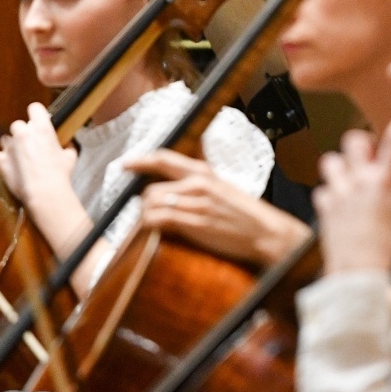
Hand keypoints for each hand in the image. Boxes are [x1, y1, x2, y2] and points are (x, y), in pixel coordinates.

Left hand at [0, 103, 76, 204]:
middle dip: (24, 132)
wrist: (45, 191)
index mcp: (42, 128)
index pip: (35, 107)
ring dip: (11, 144)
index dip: (37, 113)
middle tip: (31, 143)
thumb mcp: (70, 156)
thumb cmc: (59, 173)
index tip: (39, 119)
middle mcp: (24, 133)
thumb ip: (67, 146)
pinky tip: (7, 162)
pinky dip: (0, 157)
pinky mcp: (1, 160)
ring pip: (6, 138)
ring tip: (20, 155)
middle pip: (19, 124)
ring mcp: (10, 146)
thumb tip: (67, 145)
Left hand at [128, 149, 311, 265]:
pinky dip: (150, 227)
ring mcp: (196, 204)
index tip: (125, 164)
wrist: (266, 232)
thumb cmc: (245, 213)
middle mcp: (198, 184)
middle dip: (144, 202)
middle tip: (147, 213)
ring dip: (147, 216)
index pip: (165, 159)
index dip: (141, 160)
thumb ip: (203, 179)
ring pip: (151, 204)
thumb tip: (187, 168)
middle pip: (151, 187)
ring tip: (156, 225)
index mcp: (205, 172)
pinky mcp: (195, 223)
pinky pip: (158, 220)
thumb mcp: (224, 187)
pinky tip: (157, 231)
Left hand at [314, 111, 390, 276]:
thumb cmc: (383, 250)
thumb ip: (386, 189)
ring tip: (346, 181)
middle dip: (359, 144)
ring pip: (330, 160)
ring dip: (339, 167)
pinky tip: (337, 207)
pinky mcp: (324, 206)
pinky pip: (322, 189)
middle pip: (354, 140)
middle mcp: (360, 183)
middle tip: (364, 155)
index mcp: (384, 186)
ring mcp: (339, 193)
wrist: (357, 275)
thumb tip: (380, 176)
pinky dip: (329, 195)